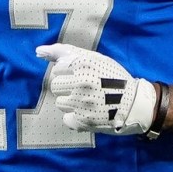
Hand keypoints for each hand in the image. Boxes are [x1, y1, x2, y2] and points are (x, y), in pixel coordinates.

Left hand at [36, 43, 156, 135]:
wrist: (134, 103)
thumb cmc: (112, 78)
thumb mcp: (93, 58)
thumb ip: (64, 51)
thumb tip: (38, 51)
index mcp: (83, 64)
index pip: (58, 68)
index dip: (71, 72)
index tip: (85, 75)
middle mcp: (81, 82)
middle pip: (55, 85)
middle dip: (68, 87)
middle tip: (86, 89)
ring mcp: (81, 102)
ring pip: (60, 102)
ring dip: (72, 103)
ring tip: (90, 101)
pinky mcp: (83, 120)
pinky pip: (67, 119)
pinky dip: (76, 118)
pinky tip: (90, 112)